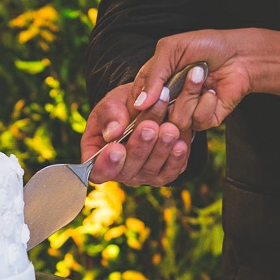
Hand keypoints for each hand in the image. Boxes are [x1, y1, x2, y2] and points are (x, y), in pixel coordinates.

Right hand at [80, 68, 202, 185]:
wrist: (149, 104)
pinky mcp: (164, 173)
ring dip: (161, 150)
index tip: (117, 148)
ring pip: (151, 171)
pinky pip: (171, 171)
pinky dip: (176, 159)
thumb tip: (112, 132)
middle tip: (149, 126)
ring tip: (169, 128)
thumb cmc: (123, 106)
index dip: (106, 165)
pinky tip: (181, 144)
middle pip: (128, 170)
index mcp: (99, 157)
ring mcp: (143, 175)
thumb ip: (110, 115)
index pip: (98, 171)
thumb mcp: (112, 103)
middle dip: (140, 148)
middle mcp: (120, 172)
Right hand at [130, 29, 255, 130]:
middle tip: (173, 84)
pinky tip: (212, 90)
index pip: (136, 104)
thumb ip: (153, 75)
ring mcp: (187, 113)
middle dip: (164, 98)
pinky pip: (197, 121)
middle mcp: (169, 102)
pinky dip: (206, 102)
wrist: (239, 53)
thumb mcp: (171, 50)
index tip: (146, 97)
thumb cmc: (206, 46)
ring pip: (176, 120)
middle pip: (153, 118)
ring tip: (200, 77)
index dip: (139, 105)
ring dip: (190, 94)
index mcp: (155, 85)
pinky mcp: (204, 121)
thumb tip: (140, 103)